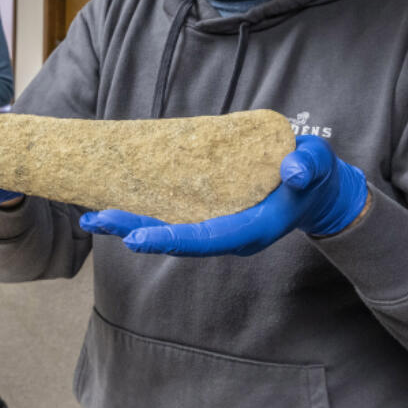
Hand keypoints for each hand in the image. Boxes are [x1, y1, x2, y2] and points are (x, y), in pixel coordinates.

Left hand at [80, 135, 368, 256]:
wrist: (316, 189)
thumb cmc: (314, 176)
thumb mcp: (316, 167)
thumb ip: (308, 168)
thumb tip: (292, 172)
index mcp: (249, 230)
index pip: (203, 239)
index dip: (168, 240)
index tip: (134, 238)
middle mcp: (225, 235)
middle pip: (173, 239)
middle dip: (133, 230)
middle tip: (94, 220)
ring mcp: (214, 227)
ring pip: (166, 230)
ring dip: (129, 224)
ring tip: (90, 218)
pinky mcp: (206, 215)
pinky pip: (169, 217)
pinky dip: (142, 213)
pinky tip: (113, 203)